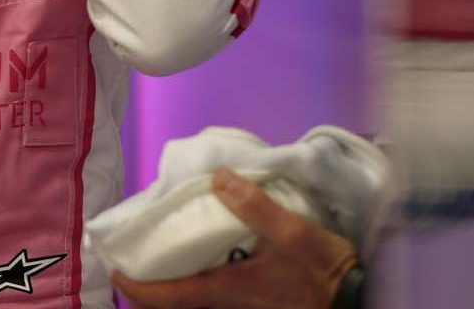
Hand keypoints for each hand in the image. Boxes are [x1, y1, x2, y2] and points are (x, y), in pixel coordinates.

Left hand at [112, 169, 359, 308]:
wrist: (358, 297)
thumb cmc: (321, 271)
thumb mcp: (291, 234)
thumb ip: (253, 206)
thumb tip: (218, 178)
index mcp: (224, 289)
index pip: (166, 297)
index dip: (136, 287)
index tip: (115, 270)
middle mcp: (226, 303)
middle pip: (175, 300)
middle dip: (151, 284)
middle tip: (134, 256)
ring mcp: (240, 304)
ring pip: (195, 297)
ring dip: (175, 279)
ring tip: (163, 248)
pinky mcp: (254, 299)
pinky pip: (213, 291)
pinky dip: (199, 275)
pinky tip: (205, 249)